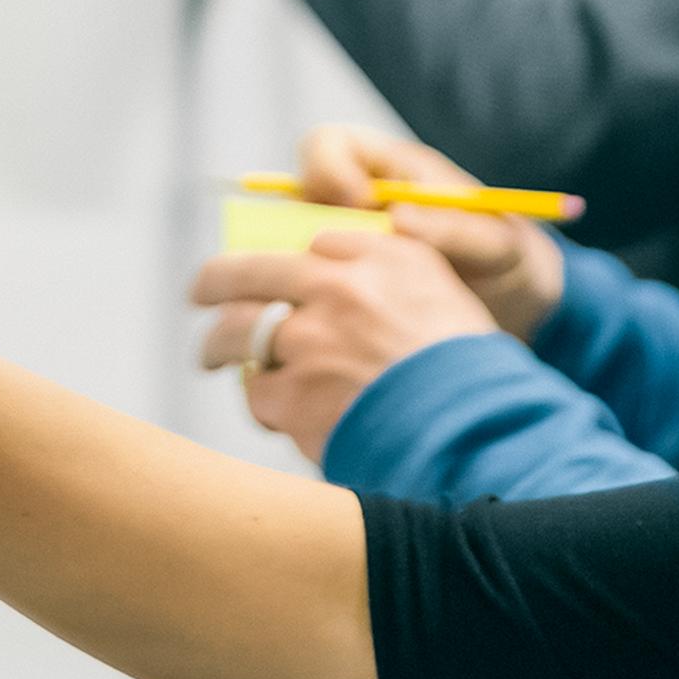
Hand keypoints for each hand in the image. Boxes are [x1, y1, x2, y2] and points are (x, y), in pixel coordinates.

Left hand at [191, 228, 502, 462]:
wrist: (475, 434)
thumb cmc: (466, 371)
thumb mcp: (441, 296)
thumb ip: (387, 273)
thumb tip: (329, 270)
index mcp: (377, 257)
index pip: (313, 243)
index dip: (289, 261)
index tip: (276, 273)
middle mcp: (335, 288)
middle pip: (244, 272)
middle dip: (213, 282)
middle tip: (203, 292)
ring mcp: (308, 341)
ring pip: (233, 333)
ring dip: (219, 346)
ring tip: (214, 357)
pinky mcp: (292, 396)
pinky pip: (256, 392)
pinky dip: (263, 402)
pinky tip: (278, 411)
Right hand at [294, 123, 565, 337]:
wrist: (517, 310)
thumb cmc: (506, 260)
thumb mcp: (494, 243)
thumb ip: (453, 228)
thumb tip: (400, 218)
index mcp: (388, 171)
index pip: (328, 146)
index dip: (328, 168)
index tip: (358, 204)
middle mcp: (354, 206)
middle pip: (293, 199)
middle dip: (300, 231)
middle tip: (333, 267)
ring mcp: (344, 249)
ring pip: (291, 249)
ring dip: (301, 276)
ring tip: (340, 306)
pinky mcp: (341, 292)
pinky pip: (306, 292)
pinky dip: (312, 308)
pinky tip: (343, 332)